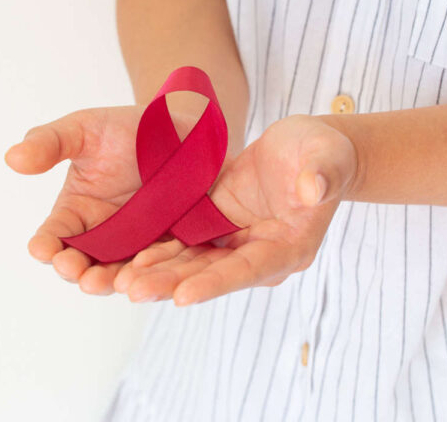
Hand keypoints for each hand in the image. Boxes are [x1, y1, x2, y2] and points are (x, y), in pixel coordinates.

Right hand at [4, 106, 198, 294]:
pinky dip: (152, 273)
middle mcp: (102, 235)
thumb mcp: (83, 130)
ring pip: (119, 271)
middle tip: (75, 271)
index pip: (53, 236)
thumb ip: (49, 142)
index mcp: (74, 212)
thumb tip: (12, 158)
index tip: (41, 248)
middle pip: (83, 263)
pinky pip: (159, 265)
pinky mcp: (169, 246)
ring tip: (109, 283)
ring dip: (111, 280)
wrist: (181, 130)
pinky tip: (148, 273)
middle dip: (77, 270)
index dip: (46, 245)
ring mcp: (136, 244)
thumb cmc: (124, 129)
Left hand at [113, 114, 358, 304]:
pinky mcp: (214, 227)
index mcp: (288, 247)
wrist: (302, 148)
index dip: (215, 283)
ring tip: (120, 282)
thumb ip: (321, 173)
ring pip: (191, 264)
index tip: (182, 296)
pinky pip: (183, 243)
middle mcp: (257, 254)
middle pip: (211, 275)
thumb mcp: (326, 154)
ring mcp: (233, 244)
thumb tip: (313, 188)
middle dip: (172, 283)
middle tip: (133, 291)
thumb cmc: (322, 151)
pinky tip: (128, 258)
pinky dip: (158, 251)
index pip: (249, 270)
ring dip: (157, 273)